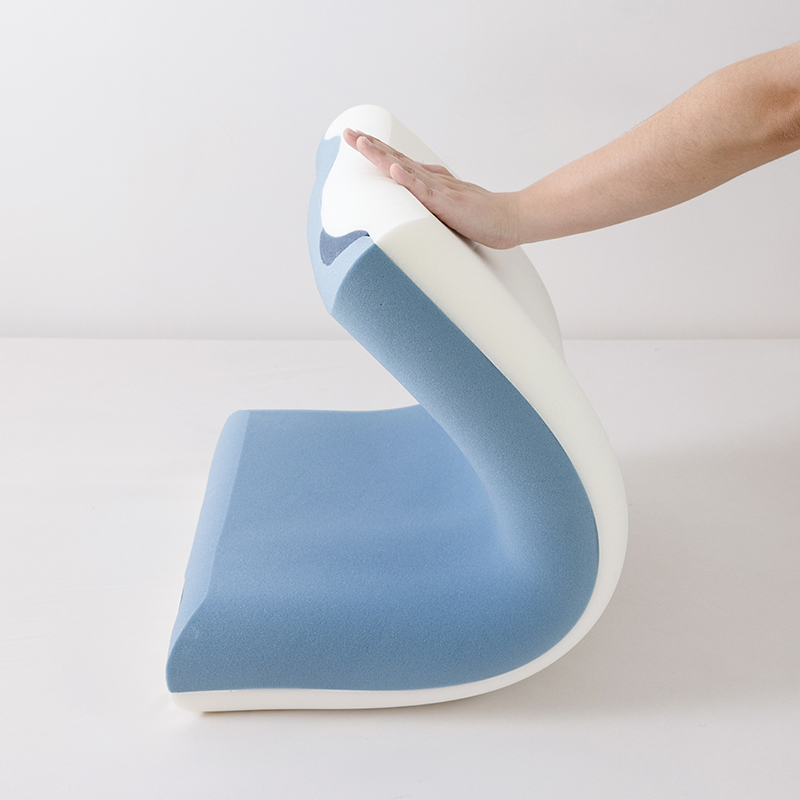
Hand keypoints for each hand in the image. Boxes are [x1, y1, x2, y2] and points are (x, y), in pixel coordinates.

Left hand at [343, 128, 520, 248]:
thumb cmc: (480, 214)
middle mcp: (432, 179)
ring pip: (406, 169)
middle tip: (348, 133)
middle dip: (370, 146)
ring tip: (362, 142)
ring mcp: (440, 189)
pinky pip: (425, 191)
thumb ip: (428, 195)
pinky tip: (394, 170)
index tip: (356, 137)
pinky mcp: (449, 204)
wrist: (509, 218)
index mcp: (430, 180)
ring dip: (382, 156)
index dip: (377, 149)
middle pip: (396, 158)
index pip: (398, 160)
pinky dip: (409, 180)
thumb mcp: (446, 203)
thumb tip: (408, 184)